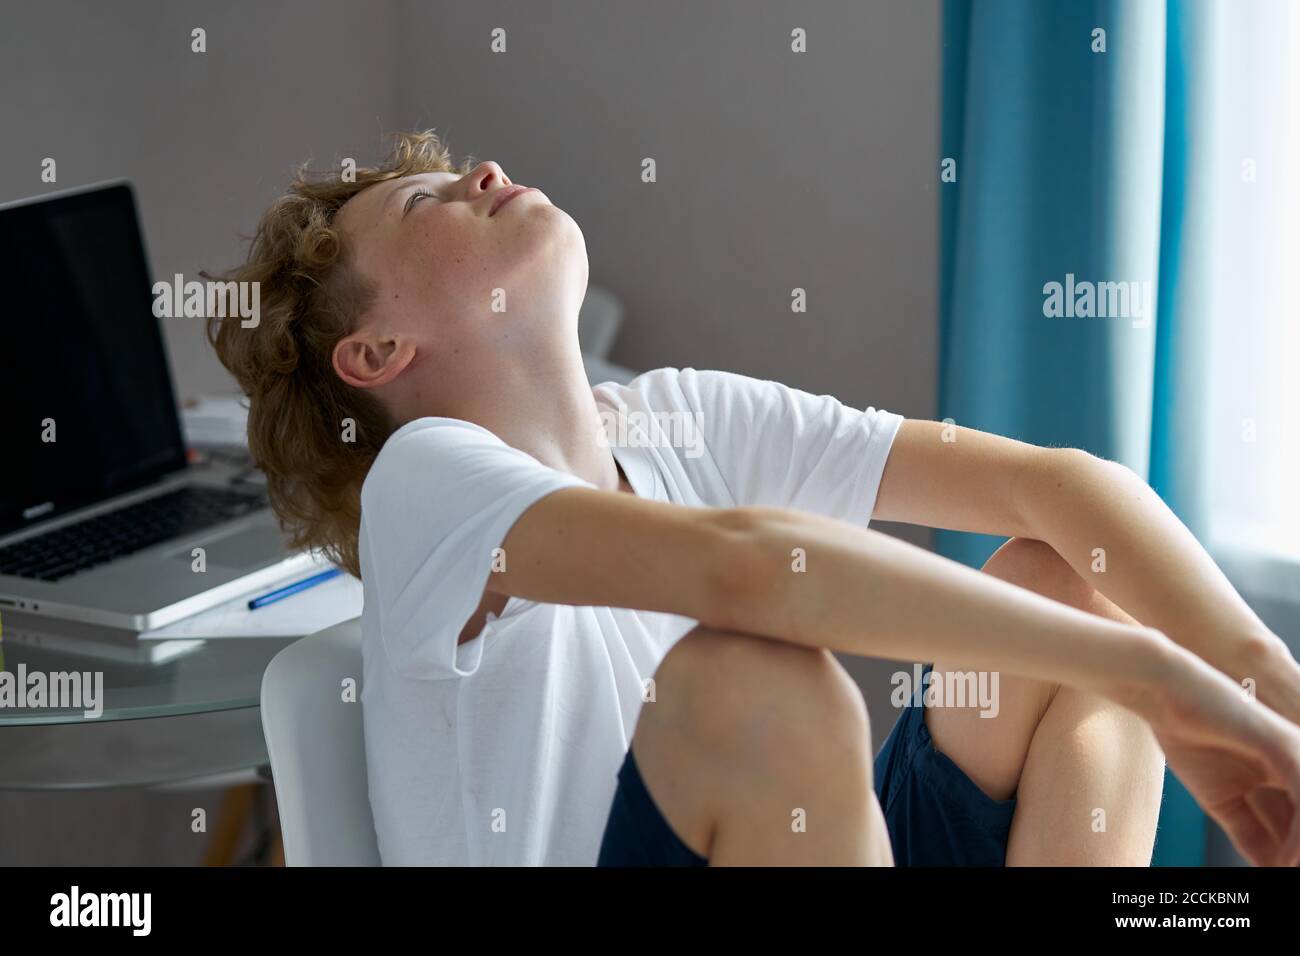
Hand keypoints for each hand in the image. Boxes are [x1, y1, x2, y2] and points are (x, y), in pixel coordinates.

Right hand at [1145, 643, 1299, 866]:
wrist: (1166, 692)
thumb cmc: (1188, 734)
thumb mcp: (1222, 797)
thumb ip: (1250, 830)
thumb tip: (1269, 865)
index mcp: (1290, 771)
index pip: (1298, 821)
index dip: (1291, 853)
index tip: (1279, 874)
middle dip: (1296, 854)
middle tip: (1283, 877)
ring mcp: (1299, 753)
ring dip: (1299, 852)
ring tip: (1284, 875)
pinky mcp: (1289, 747)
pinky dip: (1296, 840)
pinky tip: (1283, 862)